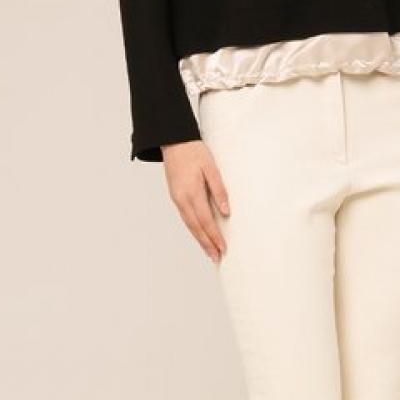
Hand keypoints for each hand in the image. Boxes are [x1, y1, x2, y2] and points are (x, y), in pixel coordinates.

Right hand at [161, 140, 230, 263]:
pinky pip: (186, 218)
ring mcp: (177, 199)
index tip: (223, 248)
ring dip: (200, 240)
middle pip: (196, 228)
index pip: (206, 221)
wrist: (173, 140)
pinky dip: (194, 230)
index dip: (215, 237)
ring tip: (210, 252)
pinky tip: (200, 235)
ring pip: (190, 225)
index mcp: (192, 192)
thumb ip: (219, 190)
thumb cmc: (193, 151)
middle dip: (207, 245)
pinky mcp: (176, 197)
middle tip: (217, 258)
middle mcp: (182, 199)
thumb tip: (226, 212)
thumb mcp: (211, 168)